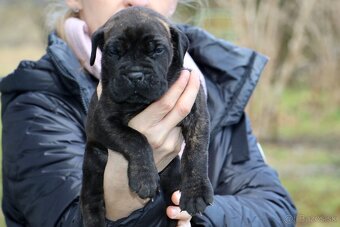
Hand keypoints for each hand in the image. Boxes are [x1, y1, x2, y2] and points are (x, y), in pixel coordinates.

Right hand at [104, 69, 200, 220]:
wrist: (125, 182)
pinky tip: (184, 104)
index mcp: (141, 127)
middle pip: (182, 108)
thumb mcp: (112, 128)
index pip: (165, 103)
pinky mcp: (176, 150)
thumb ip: (110, 104)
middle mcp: (158, 136)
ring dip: (190, 101)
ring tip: (189, 85)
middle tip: (193, 73)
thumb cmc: (116, 150)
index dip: (178, 86)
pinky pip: (183, 128)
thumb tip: (102, 83)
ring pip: (185, 118)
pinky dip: (186, 115)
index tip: (184, 72)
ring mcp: (169, 145)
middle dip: (192, 89)